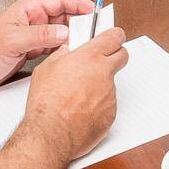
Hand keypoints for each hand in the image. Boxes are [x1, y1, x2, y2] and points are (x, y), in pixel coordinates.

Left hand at [0, 0, 100, 90]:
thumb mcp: (13, 40)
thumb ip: (39, 35)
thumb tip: (63, 33)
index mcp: (28, 10)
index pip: (59, 1)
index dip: (78, 3)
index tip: (93, 9)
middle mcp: (33, 20)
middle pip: (64, 15)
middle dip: (81, 20)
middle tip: (96, 28)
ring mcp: (35, 34)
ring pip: (62, 31)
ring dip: (75, 36)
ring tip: (88, 41)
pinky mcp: (34, 49)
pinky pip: (56, 45)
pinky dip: (65, 48)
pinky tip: (73, 53)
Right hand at [22, 28, 127, 159]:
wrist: (52, 134)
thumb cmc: (46, 103)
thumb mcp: (46, 69)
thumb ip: (62, 55)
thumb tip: (67, 52)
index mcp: (89, 58)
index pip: (114, 37)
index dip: (114, 35)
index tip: (112, 36)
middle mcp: (104, 74)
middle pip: (122, 56)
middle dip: (114, 55)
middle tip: (101, 60)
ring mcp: (110, 94)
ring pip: (111, 82)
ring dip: (100, 84)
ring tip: (78, 95)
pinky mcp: (111, 113)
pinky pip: (108, 103)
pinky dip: (98, 104)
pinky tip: (80, 109)